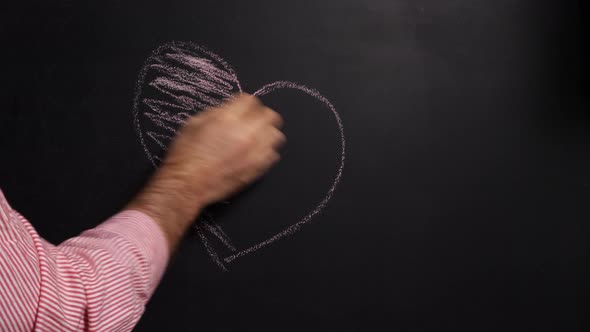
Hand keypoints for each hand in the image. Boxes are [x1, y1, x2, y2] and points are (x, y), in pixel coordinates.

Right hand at [128, 93, 284, 250]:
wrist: (187, 184)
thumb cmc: (185, 155)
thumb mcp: (194, 123)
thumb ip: (216, 113)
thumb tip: (229, 110)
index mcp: (228, 118)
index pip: (250, 100)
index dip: (245, 102)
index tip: (241, 107)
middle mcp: (245, 133)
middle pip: (269, 115)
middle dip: (260, 114)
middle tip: (251, 120)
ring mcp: (254, 152)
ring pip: (276, 135)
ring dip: (267, 132)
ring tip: (255, 136)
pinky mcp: (257, 168)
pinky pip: (273, 154)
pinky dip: (266, 150)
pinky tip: (254, 152)